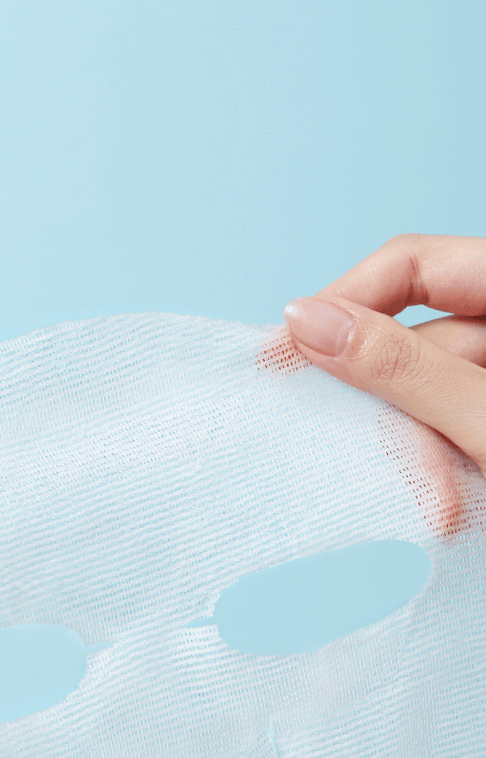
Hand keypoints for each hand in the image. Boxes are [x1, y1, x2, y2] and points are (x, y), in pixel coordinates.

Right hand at [283, 234, 485, 472]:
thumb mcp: (485, 421)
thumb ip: (404, 369)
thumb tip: (306, 321)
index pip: (416, 265)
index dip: (348, 300)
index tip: (290, 348)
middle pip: (417, 332)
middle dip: (379, 389)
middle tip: (330, 431)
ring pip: (426, 385)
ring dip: (409, 438)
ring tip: (413, 491)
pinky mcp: (484, 419)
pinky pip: (445, 418)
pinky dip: (430, 455)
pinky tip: (432, 492)